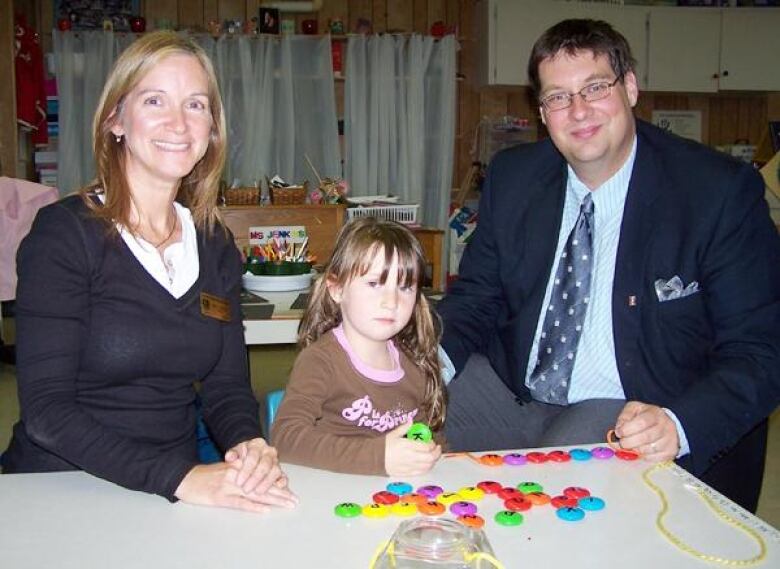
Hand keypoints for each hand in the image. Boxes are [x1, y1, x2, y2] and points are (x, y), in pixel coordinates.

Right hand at [174, 462, 296, 511]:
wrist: (185, 478)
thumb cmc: (206, 476)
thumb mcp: (226, 469)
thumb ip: (242, 472)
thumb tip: (258, 480)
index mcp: (239, 467)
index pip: (262, 475)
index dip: (276, 483)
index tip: (290, 491)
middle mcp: (237, 475)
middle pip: (262, 484)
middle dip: (280, 493)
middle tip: (294, 500)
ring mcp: (229, 486)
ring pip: (255, 492)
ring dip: (273, 500)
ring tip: (287, 504)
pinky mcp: (220, 497)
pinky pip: (239, 502)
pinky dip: (252, 506)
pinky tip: (264, 510)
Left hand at [224, 437, 282, 494]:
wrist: (252, 455)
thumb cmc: (243, 455)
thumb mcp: (235, 452)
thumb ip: (232, 454)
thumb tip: (230, 457)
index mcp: (257, 444)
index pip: (253, 456)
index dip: (246, 470)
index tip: (239, 481)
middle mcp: (269, 452)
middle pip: (265, 464)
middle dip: (255, 479)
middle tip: (246, 489)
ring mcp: (276, 461)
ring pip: (275, 471)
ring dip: (266, 483)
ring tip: (257, 492)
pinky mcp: (281, 472)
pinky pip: (284, 477)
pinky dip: (280, 484)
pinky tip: (273, 491)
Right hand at [384, 421, 441, 476]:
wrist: (374, 459)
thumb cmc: (383, 445)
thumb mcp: (393, 434)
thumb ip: (404, 428)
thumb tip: (411, 421)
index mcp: (407, 445)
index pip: (426, 446)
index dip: (432, 444)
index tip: (432, 441)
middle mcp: (410, 457)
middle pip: (430, 457)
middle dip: (437, 453)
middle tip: (437, 449)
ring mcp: (409, 466)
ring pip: (427, 466)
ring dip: (433, 461)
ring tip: (432, 456)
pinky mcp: (406, 473)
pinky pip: (420, 472)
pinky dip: (426, 468)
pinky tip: (426, 464)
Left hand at [614, 401, 679, 461]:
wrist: (666, 423)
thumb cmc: (646, 416)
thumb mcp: (634, 409)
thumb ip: (624, 417)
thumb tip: (618, 430)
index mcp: (655, 413)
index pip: (642, 422)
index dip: (628, 429)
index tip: (619, 433)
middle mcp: (665, 426)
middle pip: (646, 437)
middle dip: (629, 442)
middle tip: (622, 443)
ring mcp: (670, 440)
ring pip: (649, 449)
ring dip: (636, 450)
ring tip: (632, 446)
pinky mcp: (670, 452)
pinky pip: (653, 458)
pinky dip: (643, 456)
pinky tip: (640, 450)